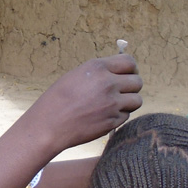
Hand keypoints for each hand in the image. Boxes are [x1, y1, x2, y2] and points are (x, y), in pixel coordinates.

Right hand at [27, 54, 142, 155]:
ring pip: (137, 100)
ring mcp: (112, 104)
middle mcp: (108, 83)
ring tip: (113, 105)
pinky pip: (126, 115)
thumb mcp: (76, 76)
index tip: (128, 75)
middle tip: (121, 92)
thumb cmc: (57, 100)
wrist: (49, 125)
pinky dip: (118, 116)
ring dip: (128, 102)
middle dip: (131, 87)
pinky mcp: (113, 121)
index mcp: (97, 68)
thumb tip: (118, 74)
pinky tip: (103, 116)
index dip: (131, 69)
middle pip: (137, 82)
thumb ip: (98, 73)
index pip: (129, 62)